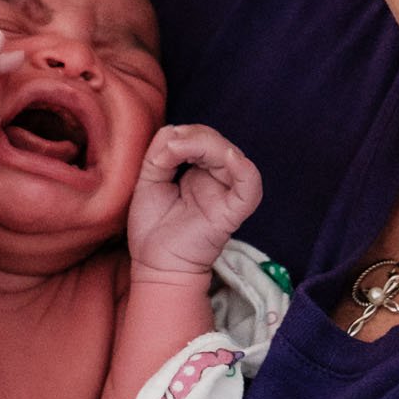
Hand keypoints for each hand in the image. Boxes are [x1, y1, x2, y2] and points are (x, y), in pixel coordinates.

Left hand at [128, 124, 262, 279]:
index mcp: (198, 171)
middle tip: (170, 146)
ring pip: (233, 157)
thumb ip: (160, 154)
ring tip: (179, 149)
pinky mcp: (232, 212)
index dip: (186, 133)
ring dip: (208, 145)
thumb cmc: (153, 227)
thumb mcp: (148, 180)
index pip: (202, 139)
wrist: (154, 265)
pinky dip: (244, 170)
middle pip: (218, 143)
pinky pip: (250, 189)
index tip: (164, 144)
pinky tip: (229, 157)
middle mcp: (216, 180)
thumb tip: (173, 135)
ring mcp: (226, 195)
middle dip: (195, 136)